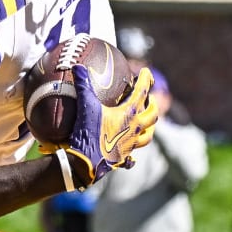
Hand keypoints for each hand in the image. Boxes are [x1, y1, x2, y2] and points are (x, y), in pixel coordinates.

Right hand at [63, 64, 156, 185]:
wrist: (86, 164)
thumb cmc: (88, 134)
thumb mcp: (86, 106)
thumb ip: (83, 85)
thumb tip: (77, 66)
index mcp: (129, 114)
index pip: (142, 92)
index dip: (145, 80)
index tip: (147, 71)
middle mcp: (134, 129)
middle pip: (153, 115)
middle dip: (153, 105)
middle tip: (151, 99)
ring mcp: (130, 145)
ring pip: (148, 135)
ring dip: (149, 127)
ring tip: (146, 123)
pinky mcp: (123, 158)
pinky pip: (132, 156)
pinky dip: (133, 152)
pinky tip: (131, 155)